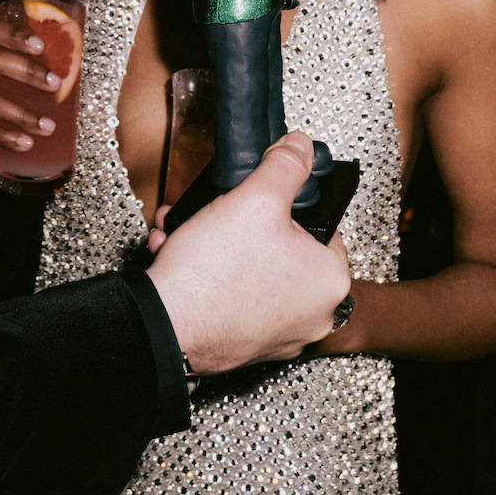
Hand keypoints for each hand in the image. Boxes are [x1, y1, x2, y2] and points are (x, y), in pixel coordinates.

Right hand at [147, 133, 351, 372]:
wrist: (165, 325)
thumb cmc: (213, 274)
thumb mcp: (254, 198)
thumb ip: (285, 166)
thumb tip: (301, 147)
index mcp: (330, 282)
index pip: (321, 228)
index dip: (283, 208)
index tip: (257, 205)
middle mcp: (314, 316)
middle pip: (281, 250)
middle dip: (240, 227)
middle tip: (218, 217)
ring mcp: (280, 337)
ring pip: (253, 274)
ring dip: (219, 249)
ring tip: (191, 236)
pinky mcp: (247, 347)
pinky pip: (235, 301)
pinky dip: (211, 279)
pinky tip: (183, 261)